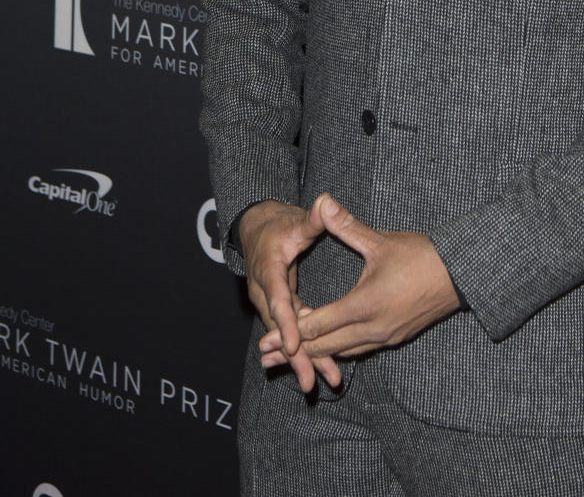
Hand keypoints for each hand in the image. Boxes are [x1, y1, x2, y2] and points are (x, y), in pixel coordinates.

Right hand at [236, 199, 339, 392]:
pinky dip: (302, 350)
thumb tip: (324, 203)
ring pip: (285, 335)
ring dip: (301, 358)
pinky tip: (319, 368)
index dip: (285, 324)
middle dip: (295, 355)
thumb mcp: (294, 221)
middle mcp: (265, 293)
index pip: (278, 300)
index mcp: (268, 271)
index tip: (293, 344)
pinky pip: (290, 332)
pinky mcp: (279, 308)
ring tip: (321, 381)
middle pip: (280, 329)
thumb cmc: (278, 225)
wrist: (258, 230)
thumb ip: (311, 218)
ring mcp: (270, 303)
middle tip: (311, 379)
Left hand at [258, 195, 460, 376]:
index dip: (290, 332)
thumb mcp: (381, 241)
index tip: (266, 337)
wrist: (460, 275)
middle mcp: (372, 329)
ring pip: (342, 353)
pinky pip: (359, 351)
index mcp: (365, 305)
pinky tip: (328, 349)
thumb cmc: (422, 256)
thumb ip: (347, 226)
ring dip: (315, 354)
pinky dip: (338, 351)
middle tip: (264, 355)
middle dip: (293, 351)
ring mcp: (384, 338)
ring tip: (289, 358)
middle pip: (324, 347)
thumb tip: (324, 202)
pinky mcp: (394, 338)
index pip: (318, 325)